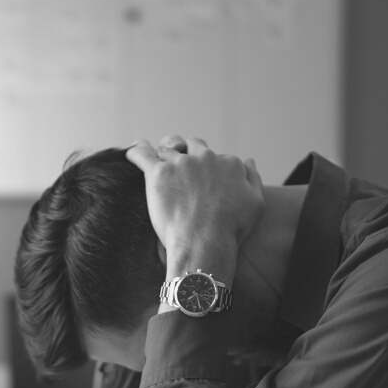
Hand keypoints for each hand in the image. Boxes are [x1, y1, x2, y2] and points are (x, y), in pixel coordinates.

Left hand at [126, 135, 263, 284]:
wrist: (205, 242)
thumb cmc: (232, 229)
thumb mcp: (256, 203)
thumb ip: (253, 178)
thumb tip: (248, 161)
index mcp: (229, 163)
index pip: (217, 157)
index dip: (209, 166)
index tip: (203, 179)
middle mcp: (205, 157)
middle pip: (193, 145)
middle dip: (187, 151)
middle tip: (179, 164)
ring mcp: (181, 163)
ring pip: (168, 149)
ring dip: (164, 154)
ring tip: (156, 160)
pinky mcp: (158, 173)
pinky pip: (142, 155)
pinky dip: (136, 152)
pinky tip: (131, 154)